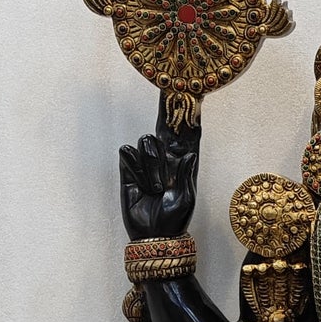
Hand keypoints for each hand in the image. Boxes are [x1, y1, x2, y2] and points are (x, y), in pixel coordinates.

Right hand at [119, 95, 200, 241]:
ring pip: (146, 141)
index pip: (187, 134)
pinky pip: (127, 152)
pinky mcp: (128, 168)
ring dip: (151, 166)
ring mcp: (146, 161)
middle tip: (168, 86)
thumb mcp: (187, 198)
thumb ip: (186, 174)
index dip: (189, 115)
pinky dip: (135, 168)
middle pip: (164, 125)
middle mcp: (165, 157)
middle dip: (166, 106)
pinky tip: (140, 184)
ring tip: (156, 189)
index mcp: (183, 161)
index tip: (193, 93)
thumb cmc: (175, 219)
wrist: (153, 235)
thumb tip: (190, 153)